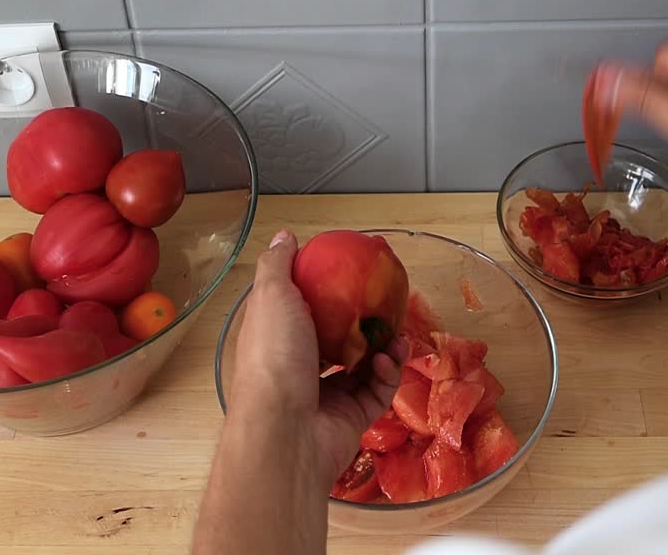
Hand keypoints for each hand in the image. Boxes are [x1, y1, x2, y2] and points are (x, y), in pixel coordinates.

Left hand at [230, 230, 407, 486]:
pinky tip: (390, 358)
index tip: (348, 271)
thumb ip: (277, 266)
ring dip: (382, 346)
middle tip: (386, 302)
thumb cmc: (274, 357)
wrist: (286, 430)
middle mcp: (299, 365)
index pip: (300, 309)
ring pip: (362, 364)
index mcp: (277, 337)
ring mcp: (326, 394)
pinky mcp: (352, 416)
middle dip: (362, 320)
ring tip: (397, 331)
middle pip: (336, 337)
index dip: (322, 290)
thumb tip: (285, 236)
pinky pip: (378, 389)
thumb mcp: (271, 297)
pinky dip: (388, 372)